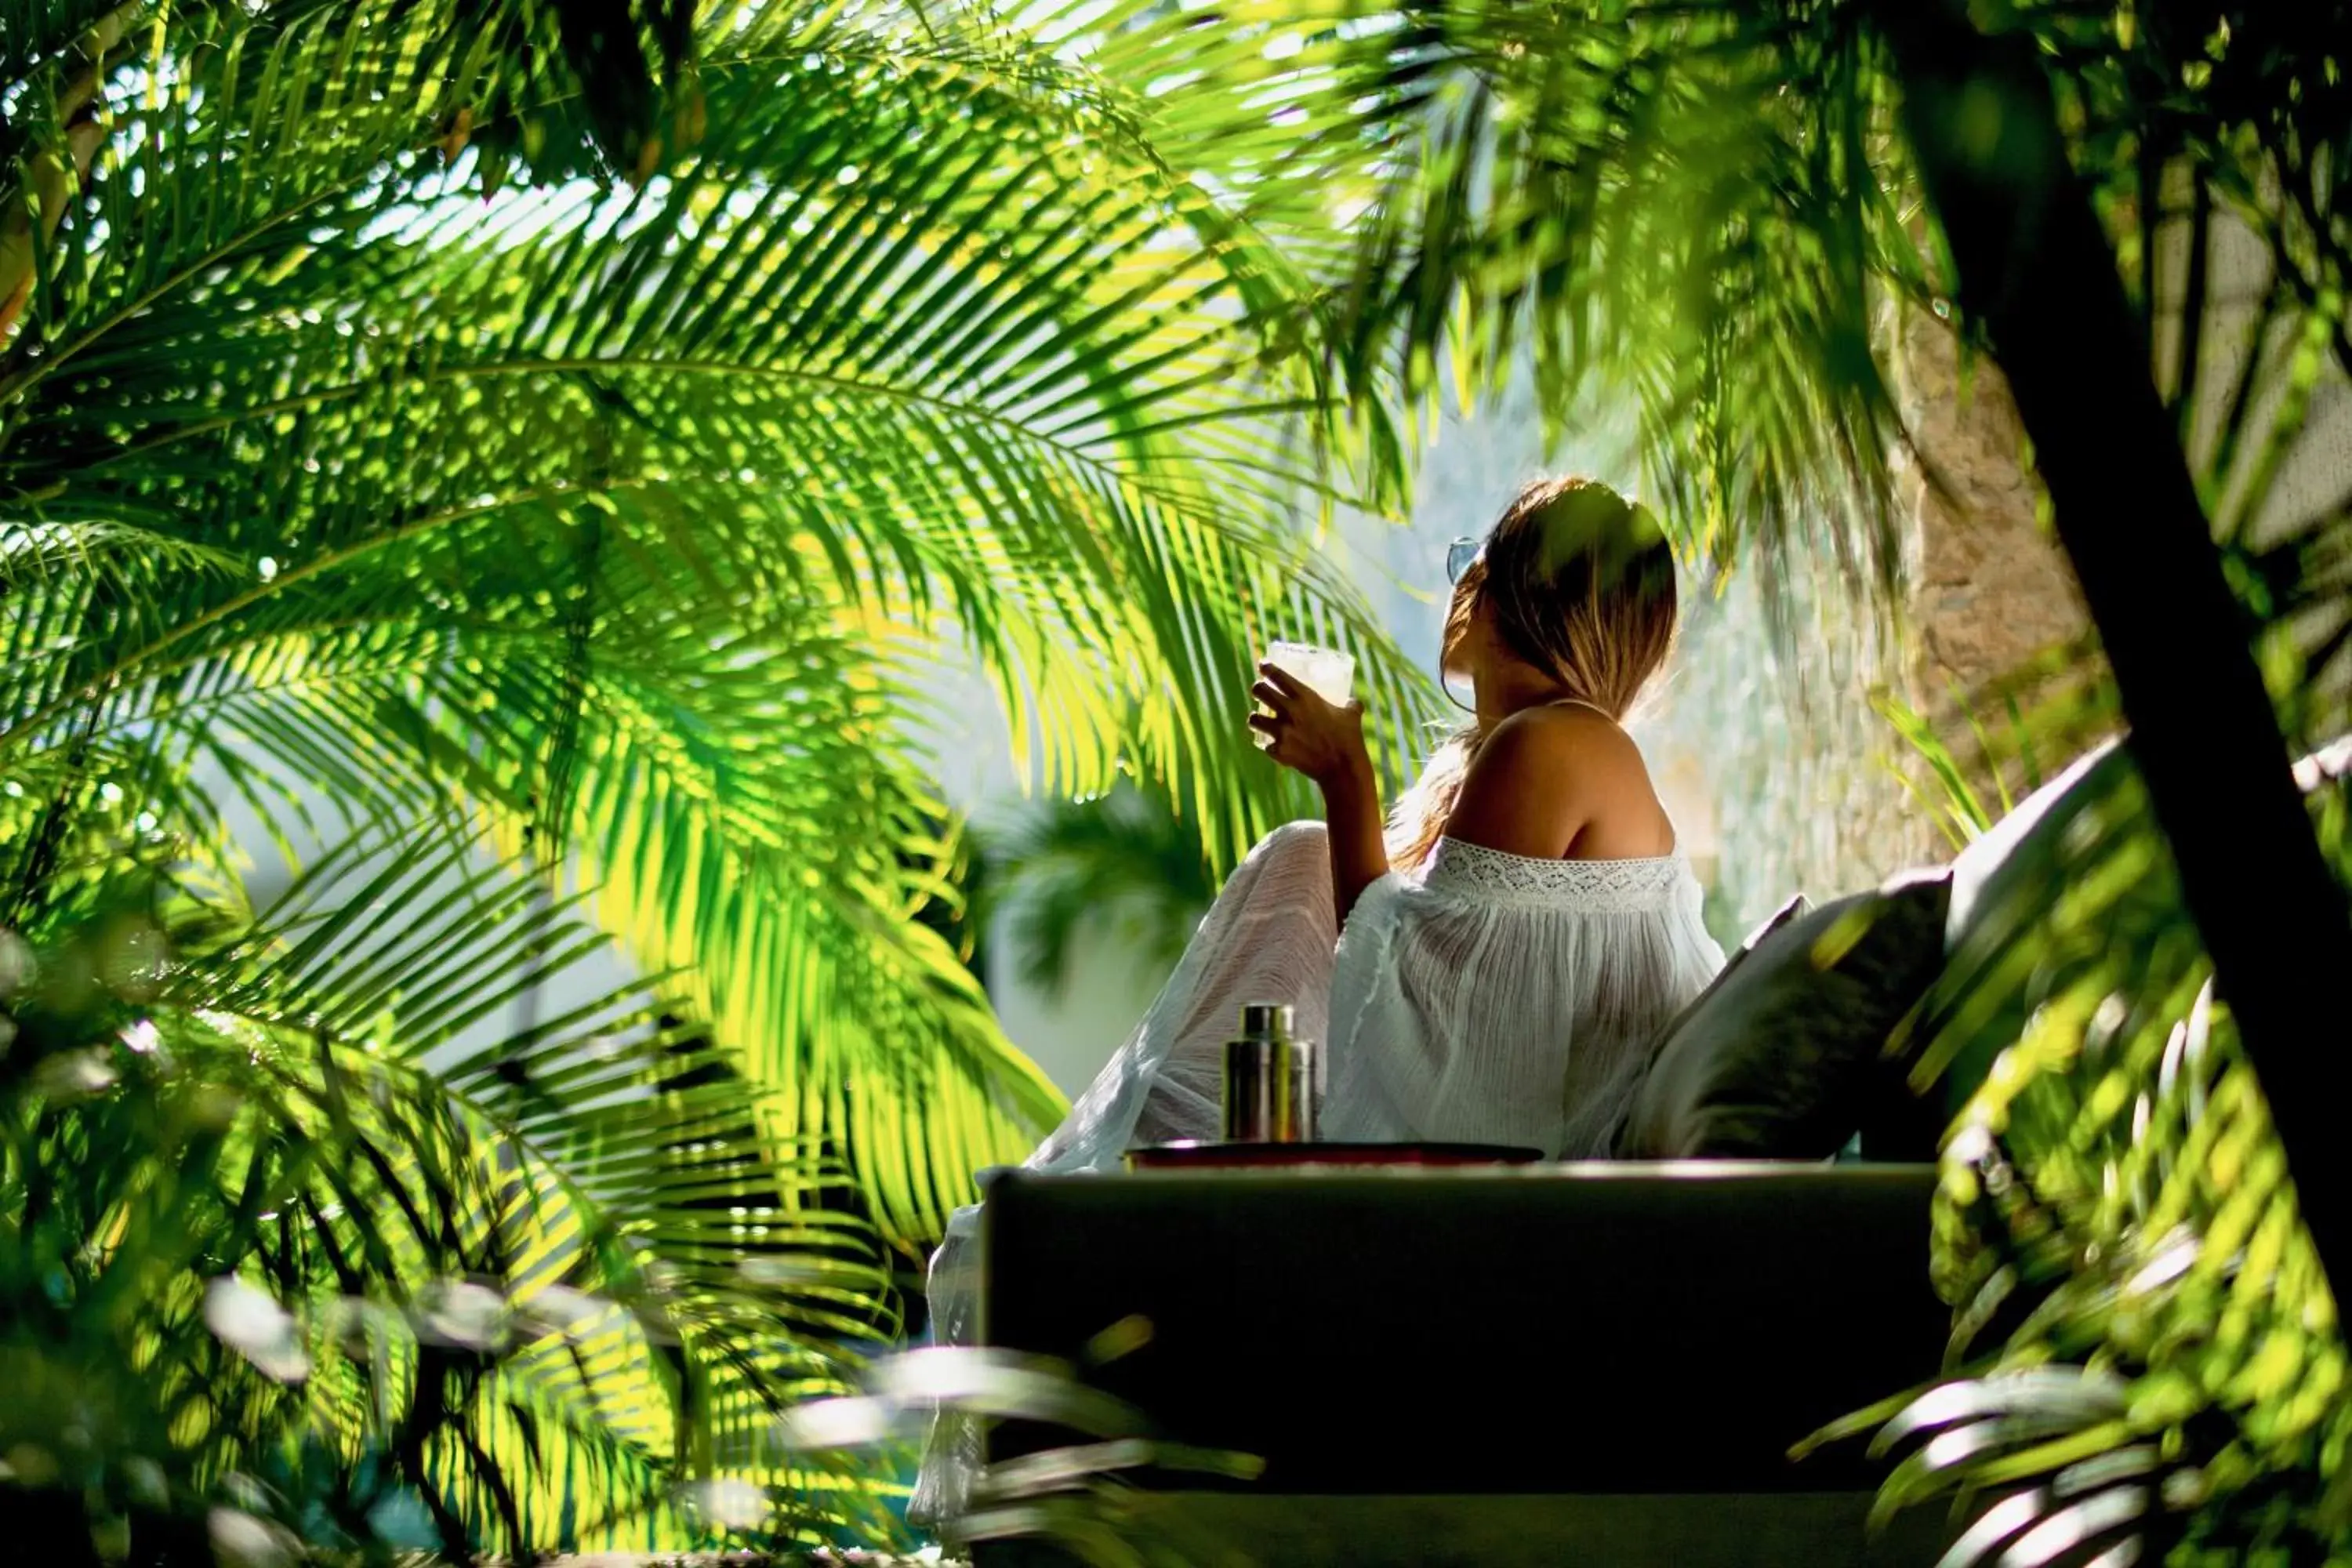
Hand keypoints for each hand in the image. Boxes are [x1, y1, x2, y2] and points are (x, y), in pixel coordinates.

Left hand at [1250, 662, 1370, 791]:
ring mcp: (1281, 731)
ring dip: (1256, 718)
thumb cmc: (1349, 739)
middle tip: (1260, 690)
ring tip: (1258, 719)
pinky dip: (1271, 746)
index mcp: (1305, 696)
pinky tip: (1275, 746)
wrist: (1342, 769)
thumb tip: (1353, 702)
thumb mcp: (1352, 715)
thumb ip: (1350, 704)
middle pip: (1259, 690)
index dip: (1267, 668)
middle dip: (1258, 689)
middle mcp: (1288, 710)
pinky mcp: (1279, 750)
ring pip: (1254, 719)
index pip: (1277, 675)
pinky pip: (1267, 745)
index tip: (1263, 666)